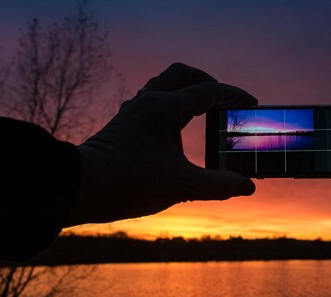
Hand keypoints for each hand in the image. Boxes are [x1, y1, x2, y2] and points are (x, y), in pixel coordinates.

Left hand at [66, 63, 256, 225]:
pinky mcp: (124, 125)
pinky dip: (171, 106)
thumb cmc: (127, 183)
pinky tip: (176, 129)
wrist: (79, 188)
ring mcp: (133, 112)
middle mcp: (147, 103)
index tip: (251, 103)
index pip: (207, 91)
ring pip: (164, 85)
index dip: (233, 96)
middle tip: (224, 101)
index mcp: (163, 109)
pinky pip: (152, 102)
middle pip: (182, 74)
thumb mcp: (181, 186)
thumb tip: (247, 186)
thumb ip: (218, 185)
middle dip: (207, 82)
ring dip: (186, 92)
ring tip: (203, 112)